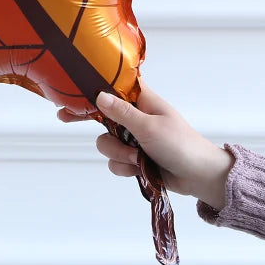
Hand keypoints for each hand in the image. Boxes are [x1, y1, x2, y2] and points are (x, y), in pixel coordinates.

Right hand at [57, 78, 235, 210]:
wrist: (200, 177)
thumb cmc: (181, 145)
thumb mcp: (149, 127)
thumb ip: (122, 113)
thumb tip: (99, 95)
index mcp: (142, 101)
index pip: (113, 88)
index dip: (92, 88)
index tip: (72, 92)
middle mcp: (136, 117)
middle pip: (103, 116)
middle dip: (91, 123)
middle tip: (64, 118)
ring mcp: (135, 139)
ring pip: (107, 143)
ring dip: (118, 154)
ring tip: (137, 159)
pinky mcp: (136, 159)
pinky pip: (116, 162)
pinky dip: (124, 168)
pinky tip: (138, 170)